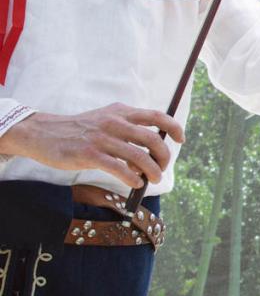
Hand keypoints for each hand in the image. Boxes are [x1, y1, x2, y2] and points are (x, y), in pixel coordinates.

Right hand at [0, 104, 184, 188]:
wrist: (43, 133)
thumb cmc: (79, 131)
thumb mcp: (105, 120)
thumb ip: (128, 129)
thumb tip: (152, 150)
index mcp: (120, 112)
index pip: (156, 116)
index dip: (173, 127)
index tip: (180, 139)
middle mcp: (114, 122)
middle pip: (153, 139)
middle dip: (164, 156)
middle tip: (163, 167)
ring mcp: (102, 138)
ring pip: (139, 157)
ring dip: (152, 171)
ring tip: (153, 180)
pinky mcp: (90, 155)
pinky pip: (120, 169)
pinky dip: (133, 178)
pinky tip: (135, 183)